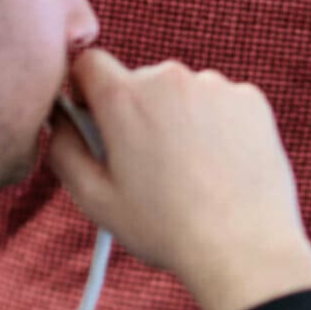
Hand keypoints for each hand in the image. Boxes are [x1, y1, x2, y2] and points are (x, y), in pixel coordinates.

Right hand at [46, 48, 310, 309]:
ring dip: (177, 117)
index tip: (94, 120)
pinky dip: (215, 124)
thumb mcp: (93, 198)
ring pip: (181, 93)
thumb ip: (63, 149)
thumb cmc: (164, 227)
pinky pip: (220, 102)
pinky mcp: (251, 100)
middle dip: (135, 112)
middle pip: (138, 81)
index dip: (85, 90)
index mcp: (124, 97)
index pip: (88, 63)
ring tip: (188, 170)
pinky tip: (218, 164)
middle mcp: (170, 78)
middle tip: (146, 163)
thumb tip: (59, 120)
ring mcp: (216, 86)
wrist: (242, 246)